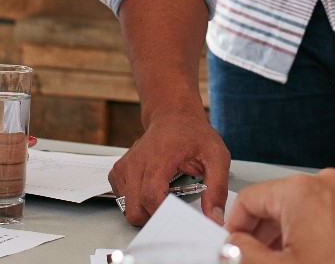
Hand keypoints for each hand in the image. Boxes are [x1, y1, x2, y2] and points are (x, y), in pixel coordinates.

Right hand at [0, 133, 36, 208]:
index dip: (22, 143)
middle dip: (21, 159)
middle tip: (20, 157)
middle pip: (15, 162)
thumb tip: (31, 140)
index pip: (14, 144)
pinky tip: (6, 184)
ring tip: (12, 170)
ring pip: (10, 180)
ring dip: (17, 175)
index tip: (24, 142)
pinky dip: (7, 190)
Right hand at [108, 111, 228, 225]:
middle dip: (154, 218)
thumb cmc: (193, 135)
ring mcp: (124, 166)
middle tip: (173, 210)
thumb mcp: (217, 157)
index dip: (163, 214)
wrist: (173, 116)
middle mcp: (136, 162)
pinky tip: (152, 190)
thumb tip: (214, 219)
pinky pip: (121, 200)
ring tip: (164, 196)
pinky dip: (135, 202)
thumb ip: (217, 188)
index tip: (178, 219)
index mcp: (159, 157)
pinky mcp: (118, 171)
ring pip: (127, 208)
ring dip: (145, 210)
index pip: (151, 196)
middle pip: (136, 209)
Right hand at [223, 169, 334, 263]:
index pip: (248, 199)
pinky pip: (333, 212)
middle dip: (264, 233)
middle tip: (260, 258)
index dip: (235, 226)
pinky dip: (320, 231)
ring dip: (293, 233)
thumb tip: (235, 246)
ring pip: (307, 207)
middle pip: (278, 202)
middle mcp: (327, 183)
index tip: (235, 245)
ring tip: (294, 260)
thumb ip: (246, 254)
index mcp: (300, 191)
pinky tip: (322, 255)